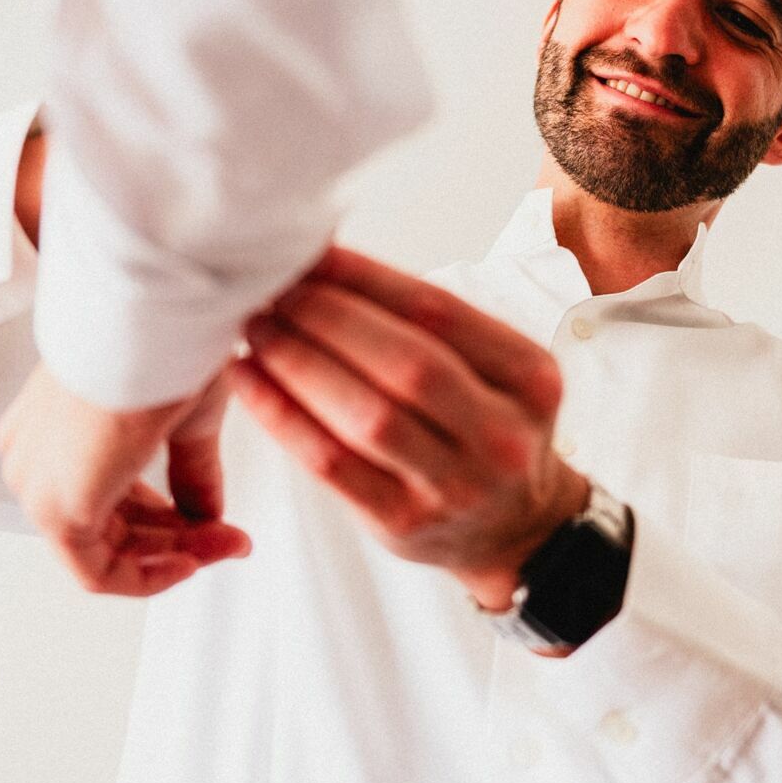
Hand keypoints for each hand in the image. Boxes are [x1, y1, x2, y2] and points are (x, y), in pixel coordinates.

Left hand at [0, 362, 250, 595]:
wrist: (149, 324)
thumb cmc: (160, 345)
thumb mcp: (185, 418)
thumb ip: (190, 474)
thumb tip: (207, 516)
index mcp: (50, 426)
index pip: (107, 492)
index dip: (169, 516)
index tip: (214, 522)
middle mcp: (33, 457)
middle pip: (107, 526)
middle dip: (179, 538)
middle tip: (230, 539)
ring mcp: (38, 485)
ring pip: (104, 549)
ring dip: (173, 553)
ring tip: (226, 542)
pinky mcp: (56, 509)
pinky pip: (96, 570)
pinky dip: (146, 576)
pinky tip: (191, 562)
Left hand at [229, 246, 586, 609]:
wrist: (514, 530)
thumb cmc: (487, 431)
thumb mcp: (496, 372)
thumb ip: (430, 326)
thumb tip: (327, 266)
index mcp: (530, 378)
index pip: (438, 311)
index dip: (365, 277)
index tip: (312, 253)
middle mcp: (502, 435)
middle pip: (405, 363)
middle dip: (327, 317)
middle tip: (274, 290)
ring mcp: (455, 486)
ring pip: (365, 415)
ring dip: (298, 363)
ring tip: (257, 330)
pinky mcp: (403, 524)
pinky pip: (331, 464)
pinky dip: (283, 416)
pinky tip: (251, 382)